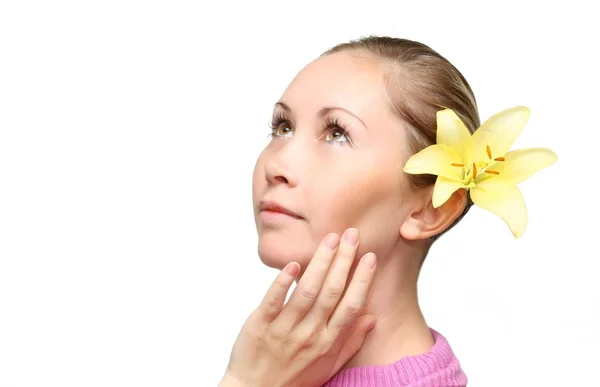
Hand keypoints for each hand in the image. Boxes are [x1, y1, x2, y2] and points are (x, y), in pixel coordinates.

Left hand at [219, 228, 376, 386]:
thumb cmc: (294, 379)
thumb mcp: (328, 365)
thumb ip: (350, 341)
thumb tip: (371, 317)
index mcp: (328, 342)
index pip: (350, 305)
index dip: (362, 280)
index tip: (370, 257)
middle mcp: (309, 335)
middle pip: (331, 292)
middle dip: (344, 261)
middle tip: (352, 234)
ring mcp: (284, 330)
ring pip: (306, 291)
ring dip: (320, 263)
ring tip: (330, 239)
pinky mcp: (260, 325)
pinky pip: (273, 301)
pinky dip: (282, 282)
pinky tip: (293, 264)